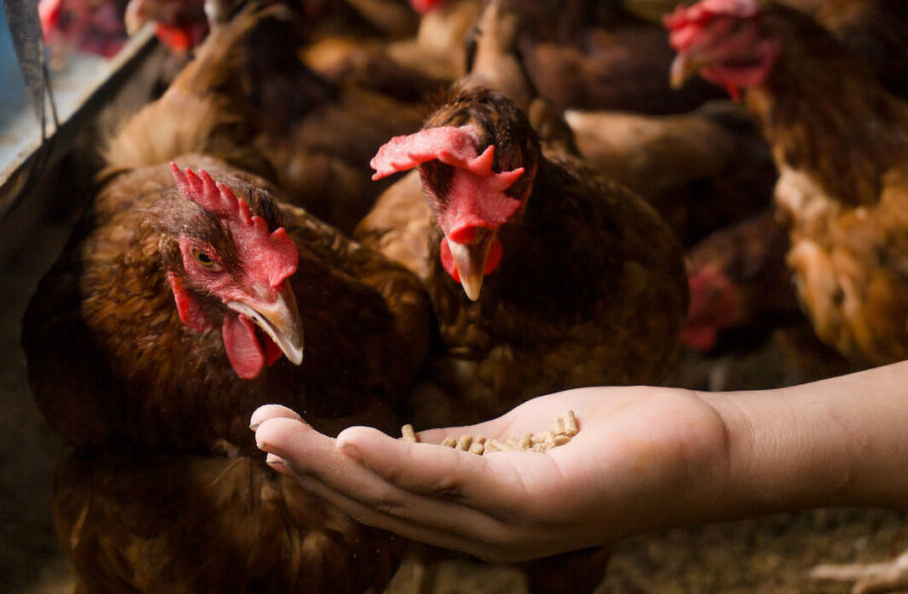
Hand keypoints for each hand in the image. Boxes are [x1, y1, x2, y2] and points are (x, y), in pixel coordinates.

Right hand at [251, 386, 730, 561]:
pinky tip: (349, 439)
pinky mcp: (536, 503)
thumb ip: (460, 447)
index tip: (276, 435)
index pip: (385, 497)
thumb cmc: (615, 436)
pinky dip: (396, 462)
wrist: (706, 448)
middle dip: (310, 470)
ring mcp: (508, 526)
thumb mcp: (519, 439)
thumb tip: (397, 437)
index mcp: (476, 515)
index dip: (325, 472)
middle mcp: (483, 534)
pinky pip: (453, 481)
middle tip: (256, 429)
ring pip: (399, 498)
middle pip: (378, 504)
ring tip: (275, 433)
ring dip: (331, 467)